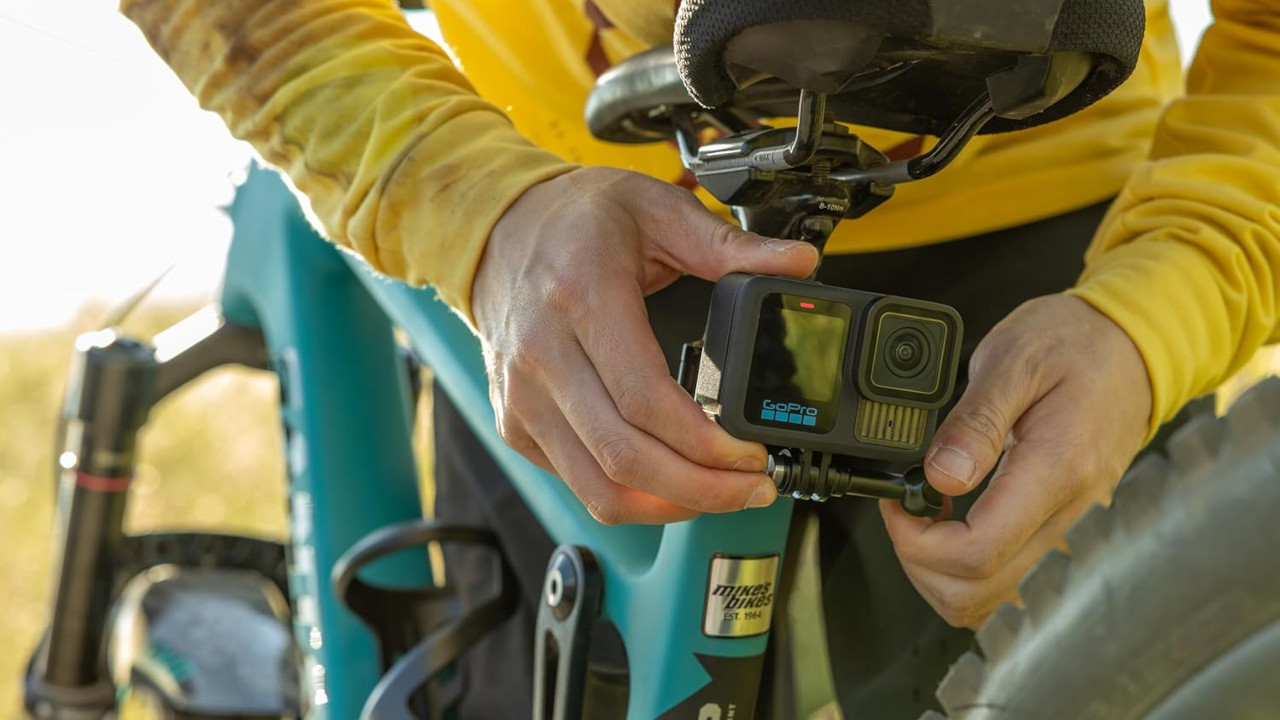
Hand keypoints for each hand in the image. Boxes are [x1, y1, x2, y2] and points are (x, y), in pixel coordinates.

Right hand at [472, 167, 818, 523]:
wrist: (496, 229)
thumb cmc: (571, 220)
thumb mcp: (656, 209)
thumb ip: (729, 245)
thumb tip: (797, 264)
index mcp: (581, 298)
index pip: (645, 400)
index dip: (705, 444)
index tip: (751, 452)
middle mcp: (543, 356)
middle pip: (626, 457)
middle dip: (703, 489)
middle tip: (754, 487)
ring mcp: (524, 397)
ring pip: (599, 487)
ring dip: (669, 507)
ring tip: (722, 495)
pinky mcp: (517, 422)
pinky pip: (577, 482)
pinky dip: (632, 497)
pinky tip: (672, 484)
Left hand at [880, 294, 1151, 626]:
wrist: (1132, 343)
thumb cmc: (1074, 342)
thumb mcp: (1012, 359)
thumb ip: (976, 421)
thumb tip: (939, 476)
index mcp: (1054, 470)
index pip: (977, 551)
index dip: (918, 540)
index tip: (897, 501)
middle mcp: (1067, 510)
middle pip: (978, 590)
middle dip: (920, 561)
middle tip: (902, 508)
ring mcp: (1067, 523)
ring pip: (991, 595)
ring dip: (939, 570)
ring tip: (922, 513)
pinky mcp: (1060, 523)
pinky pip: (1008, 574)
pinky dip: (966, 564)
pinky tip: (951, 519)